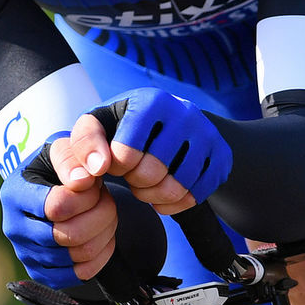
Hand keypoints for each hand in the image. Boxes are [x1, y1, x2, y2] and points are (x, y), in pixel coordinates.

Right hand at [0, 136, 118, 286]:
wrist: (52, 190)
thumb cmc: (58, 168)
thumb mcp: (62, 149)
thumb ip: (72, 158)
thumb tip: (82, 181)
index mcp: (14, 194)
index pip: (55, 207)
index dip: (86, 198)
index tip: (95, 184)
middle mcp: (13, 227)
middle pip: (67, 235)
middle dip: (100, 216)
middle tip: (107, 200)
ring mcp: (25, 253)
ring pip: (77, 255)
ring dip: (103, 233)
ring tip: (105, 215)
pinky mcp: (40, 272)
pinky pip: (79, 275)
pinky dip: (99, 256)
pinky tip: (101, 236)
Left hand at [53, 88, 231, 213]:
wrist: (165, 124)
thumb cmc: (120, 127)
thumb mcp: (95, 126)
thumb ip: (82, 144)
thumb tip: (97, 169)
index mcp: (150, 101)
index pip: (127, 152)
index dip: (116, 167)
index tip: (115, 162)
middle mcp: (184, 112)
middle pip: (154, 171)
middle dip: (136, 182)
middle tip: (132, 176)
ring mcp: (208, 134)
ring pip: (178, 186)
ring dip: (154, 195)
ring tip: (145, 185)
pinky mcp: (222, 156)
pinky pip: (197, 195)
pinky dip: (175, 204)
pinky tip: (162, 193)